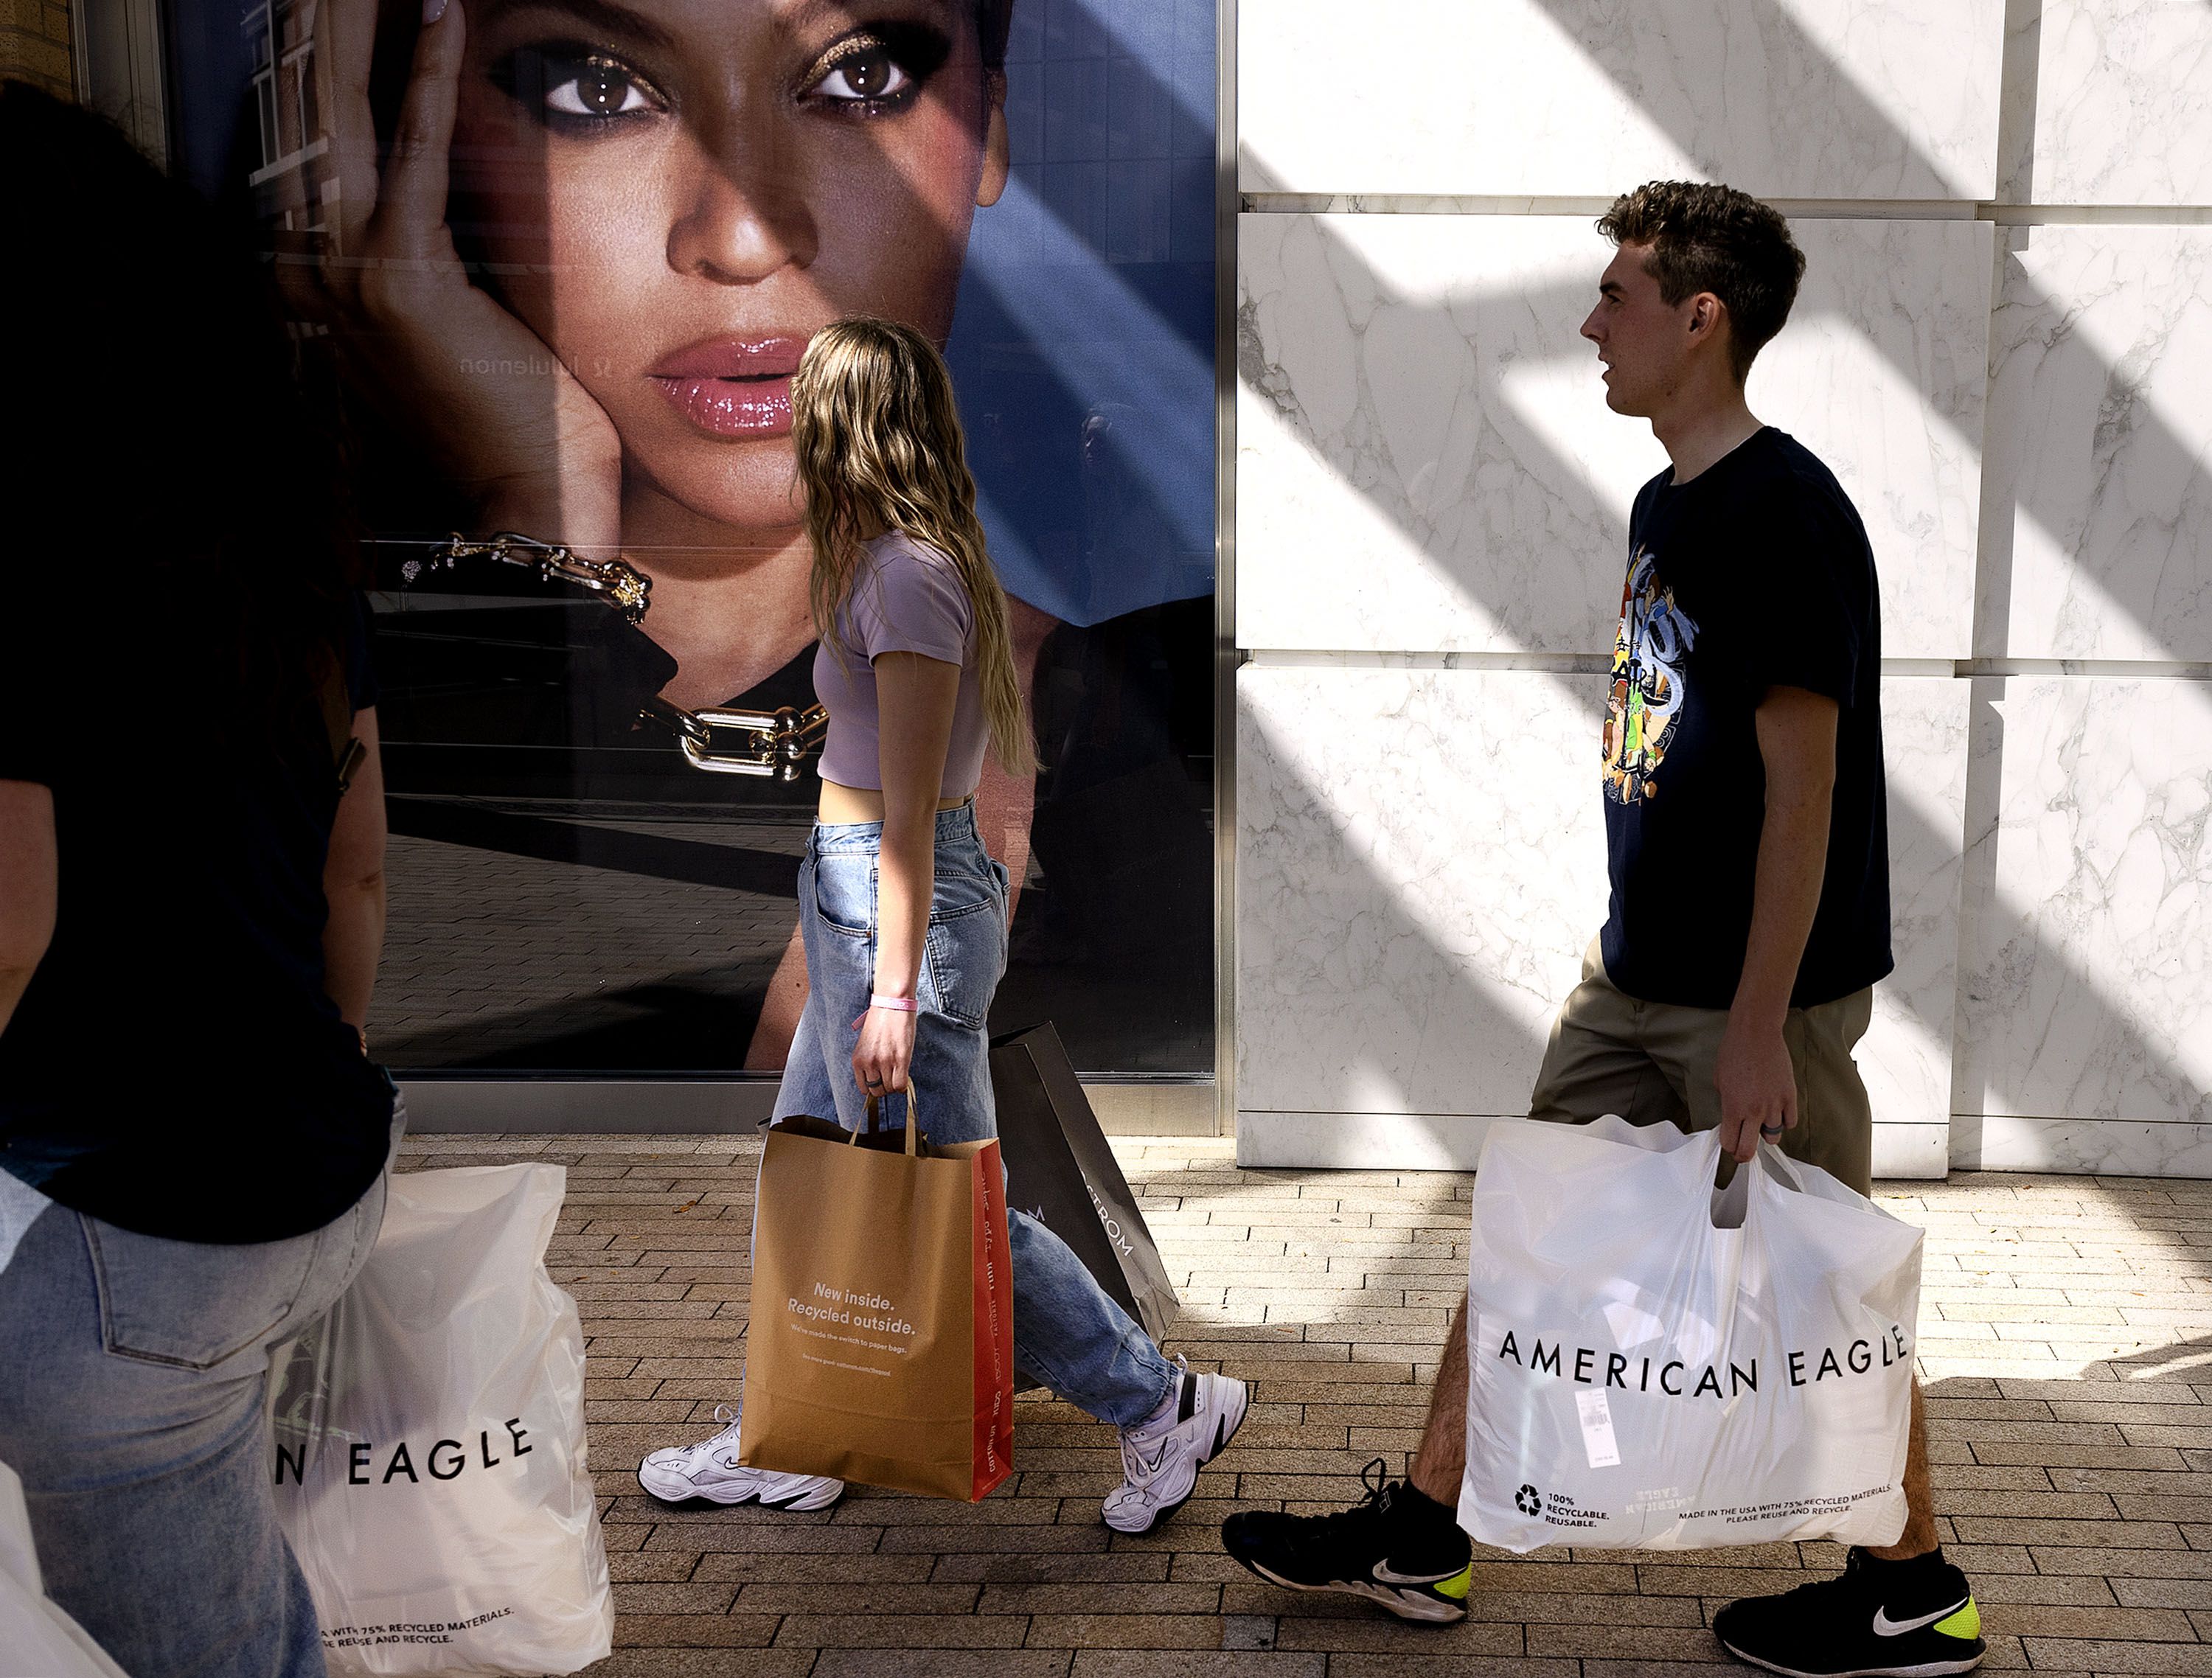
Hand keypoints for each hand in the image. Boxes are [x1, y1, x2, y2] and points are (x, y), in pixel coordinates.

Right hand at [288, 0, 621, 554]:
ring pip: (336, 112)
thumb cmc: (513, 413)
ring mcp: (343, 273)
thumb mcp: (462, 306)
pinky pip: (411, 154)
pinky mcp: (400, 280)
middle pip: (303, 106)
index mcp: (316, 270)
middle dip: (320, 21)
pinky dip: (424, 79)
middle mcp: (308, 264)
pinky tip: (435, 14)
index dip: (323, 51)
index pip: (308, 130)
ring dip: (351, 24)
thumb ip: (437, 234)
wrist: (525, 503)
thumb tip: (455, 152)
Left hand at [851, 1005, 916, 1104]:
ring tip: (898, 1073)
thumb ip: (867, 1061)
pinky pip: (901, 1084)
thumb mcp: (865, 1044)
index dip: (874, 1087)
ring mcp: (885, 1062)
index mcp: (857, 1060)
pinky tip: (904, 1076)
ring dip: (895, 1084)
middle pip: (877, 1091)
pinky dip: (903, 1085)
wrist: (892, 1003)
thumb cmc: (879, 1021)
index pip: (863, 1089)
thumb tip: (876, 1078)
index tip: (880, 1082)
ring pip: (890, 1089)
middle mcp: (869, 1063)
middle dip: (885, 1087)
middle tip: (890, 1078)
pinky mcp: (901, 1059)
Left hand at [1715, 1012, 1795, 1162]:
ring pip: (1773, 1137)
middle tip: (1743, 1151)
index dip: (1729, 1146)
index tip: (1730, 1143)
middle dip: (1744, 1154)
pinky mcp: (1790, 1096)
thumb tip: (1732, 1118)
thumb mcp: (1719, 1081)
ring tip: (1761, 1121)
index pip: (1730, 1143)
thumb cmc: (1733, 1053)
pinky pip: (1790, 1122)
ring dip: (1766, 1133)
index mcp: (1732, 1107)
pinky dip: (1783, 1121)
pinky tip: (1777, 1111)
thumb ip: (1727, 1104)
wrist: (1756, 1034)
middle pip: (1749, 1150)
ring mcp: (1774, 1105)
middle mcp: (1753, 1111)